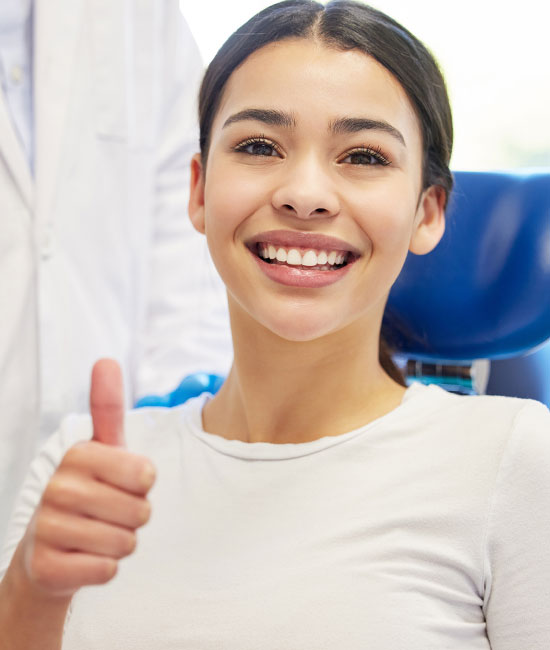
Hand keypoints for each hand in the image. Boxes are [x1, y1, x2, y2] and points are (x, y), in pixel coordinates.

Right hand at [20, 359, 155, 596]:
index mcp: (77, 455)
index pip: (146, 473)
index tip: (124, 481)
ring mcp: (47, 529)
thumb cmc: (90, 492)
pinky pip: (107, 570)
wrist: (49, 550)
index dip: (144, 483)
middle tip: (110, 512)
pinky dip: (106, 568)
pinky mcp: (47, 568)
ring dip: (122, 542)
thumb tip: (105, 359)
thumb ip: (107, 408)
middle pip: (140, 511)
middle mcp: (57, 487)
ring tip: (97, 533)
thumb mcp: (103, 449)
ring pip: (126, 542)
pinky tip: (85, 557)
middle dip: (135, 516)